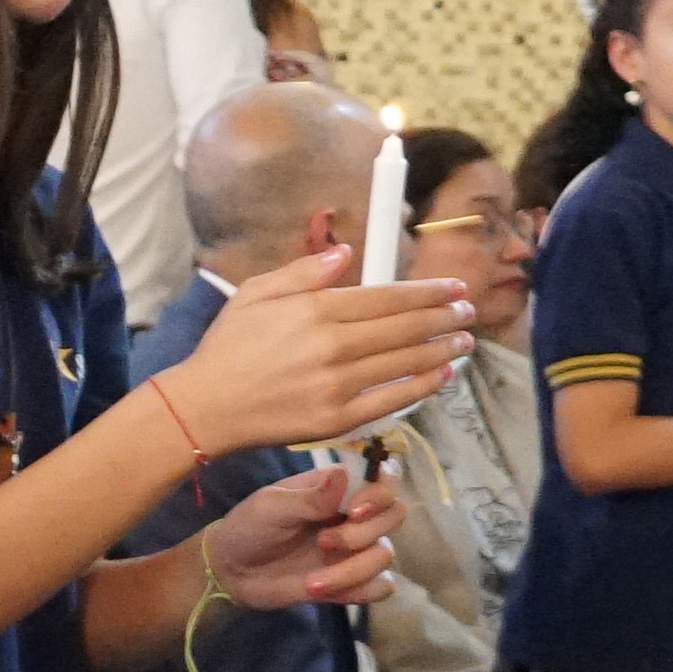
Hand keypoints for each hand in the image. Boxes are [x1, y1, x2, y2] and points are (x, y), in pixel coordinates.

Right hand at [161, 249, 467, 454]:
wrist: (204, 407)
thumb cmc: (227, 348)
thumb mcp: (254, 295)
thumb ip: (301, 272)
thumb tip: (345, 252)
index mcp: (314, 310)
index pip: (387, 296)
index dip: (427, 291)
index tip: (453, 287)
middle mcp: (332, 345)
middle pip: (404, 327)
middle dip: (443, 317)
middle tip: (468, 311)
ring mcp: (337, 384)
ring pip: (404, 361)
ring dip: (441, 349)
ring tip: (464, 341)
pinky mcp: (337, 418)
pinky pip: (392, 399)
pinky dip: (422, 385)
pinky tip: (441, 375)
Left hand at [202, 460, 399, 614]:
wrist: (232, 572)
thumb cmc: (248, 528)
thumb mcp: (270, 507)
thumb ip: (309, 497)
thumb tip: (342, 476)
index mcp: (337, 488)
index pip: (384, 479)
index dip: (380, 493)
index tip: (353, 510)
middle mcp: (354, 515)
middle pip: (395, 514)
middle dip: (363, 533)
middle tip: (323, 541)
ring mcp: (355, 549)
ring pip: (385, 555)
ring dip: (352, 570)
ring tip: (312, 581)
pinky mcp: (352, 580)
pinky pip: (381, 587)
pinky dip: (362, 591)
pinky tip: (330, 593)